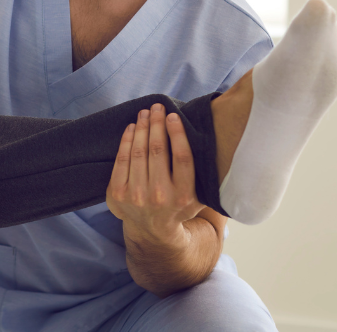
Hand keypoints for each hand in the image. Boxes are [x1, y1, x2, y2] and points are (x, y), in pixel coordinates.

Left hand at [106, 103, 204, 247]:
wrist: (152, 230)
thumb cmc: (179, 204)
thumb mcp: (199, 196)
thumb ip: (205, 175)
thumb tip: (218, 141)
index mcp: (184, 196)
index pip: (182, 157)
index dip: (177, 133)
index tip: (173, 115)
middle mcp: (160, 196)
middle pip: (157, 151)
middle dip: (156, 124)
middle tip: (156, 107)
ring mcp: (137, 195)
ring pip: (139, 152)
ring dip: (141, 128)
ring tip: (144, 113)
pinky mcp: (118, 193)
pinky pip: (122, 159)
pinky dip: (126, 140)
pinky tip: (132, 128)